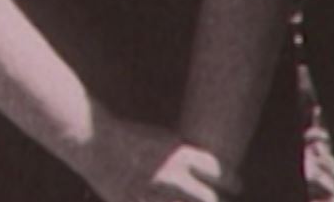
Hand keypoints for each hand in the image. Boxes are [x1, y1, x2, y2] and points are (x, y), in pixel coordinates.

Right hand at [84, 119, 235, 201]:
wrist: (94, 141)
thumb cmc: (131, 137)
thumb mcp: (164, 139)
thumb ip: (185, 155)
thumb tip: (207, 169)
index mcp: (179, 154)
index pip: (217, 171)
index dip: (232, 180)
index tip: (238, 186)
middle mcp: (169, 176)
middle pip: (206, 200)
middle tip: (216, 201)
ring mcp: (151, 194)